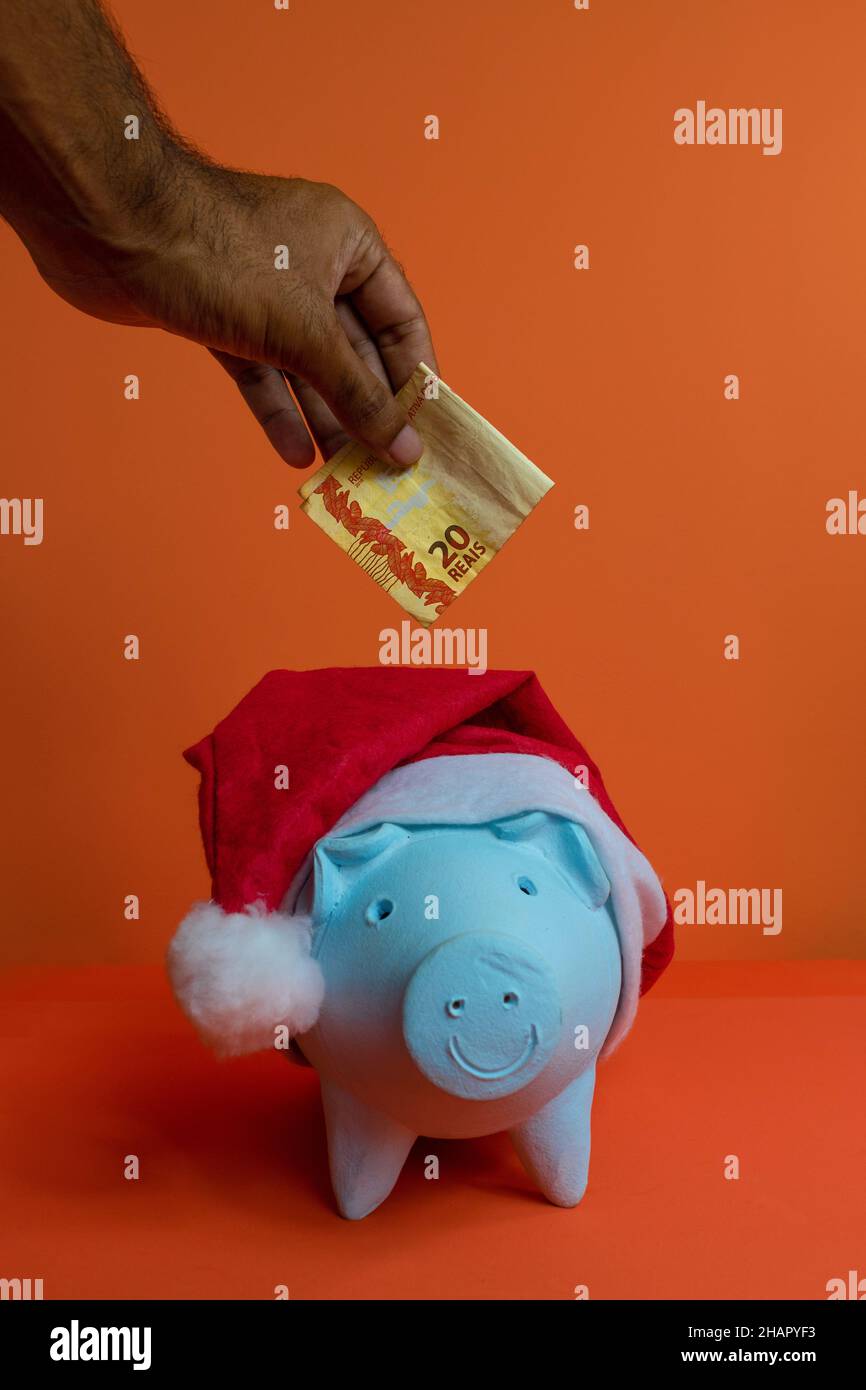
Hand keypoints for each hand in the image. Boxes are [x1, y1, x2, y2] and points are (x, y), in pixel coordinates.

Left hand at [28, 166, 435, 467]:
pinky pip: (262, 371)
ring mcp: (265, 292)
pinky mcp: (223, 317)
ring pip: (306, 367)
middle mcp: (313, 264)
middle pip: (354, 351)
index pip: (401, 320)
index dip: (415, 378)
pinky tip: (294, 454)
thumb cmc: (222, 258)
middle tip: (384, 470)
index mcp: (349, 245)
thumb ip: (358, 394)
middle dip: (366, 411)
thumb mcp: (306, 334)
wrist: (112, 228)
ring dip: (324, 420)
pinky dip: (276, 410)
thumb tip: (405, 448)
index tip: (425, 432)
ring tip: (344, 476)